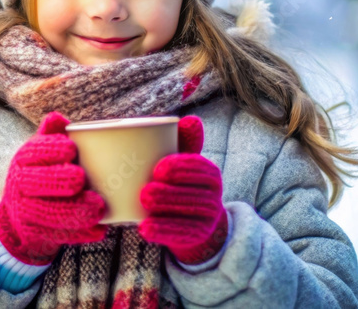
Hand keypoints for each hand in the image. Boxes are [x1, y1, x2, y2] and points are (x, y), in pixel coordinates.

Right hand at [0, 111, 107, 264]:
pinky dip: (79, 235)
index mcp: (24, 159)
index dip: (50, 150)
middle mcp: (18, 184)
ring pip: (46, 213)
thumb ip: (52, 136)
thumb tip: (57, 118)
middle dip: (58, 180)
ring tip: (98, 208)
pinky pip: (56, 236)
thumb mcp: (44, 153)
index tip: (71, 149)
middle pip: (35, 183)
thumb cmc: (44, 172)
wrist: (22, 212)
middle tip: (82, 178)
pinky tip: (99, 231)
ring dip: (73, 211)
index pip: (33, 152)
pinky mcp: (33, 234)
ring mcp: (23, 211)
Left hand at [137, 115, 229, 264]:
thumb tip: (191, 120)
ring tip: (143, 204)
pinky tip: (144, 228)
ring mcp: (208, 218)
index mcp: (209, 173)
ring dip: (166, 209)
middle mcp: (214, 195)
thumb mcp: (181, 163)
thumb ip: (182, 143)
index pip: (200, 168)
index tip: (158, 168)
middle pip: (195, 194)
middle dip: (171, 192)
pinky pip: (183, 235)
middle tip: (145, 190)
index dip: (182, 167)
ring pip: (190, 214)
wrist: (194, 221)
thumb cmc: (180, 183)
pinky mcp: (198, 236)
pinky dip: (163, 231)